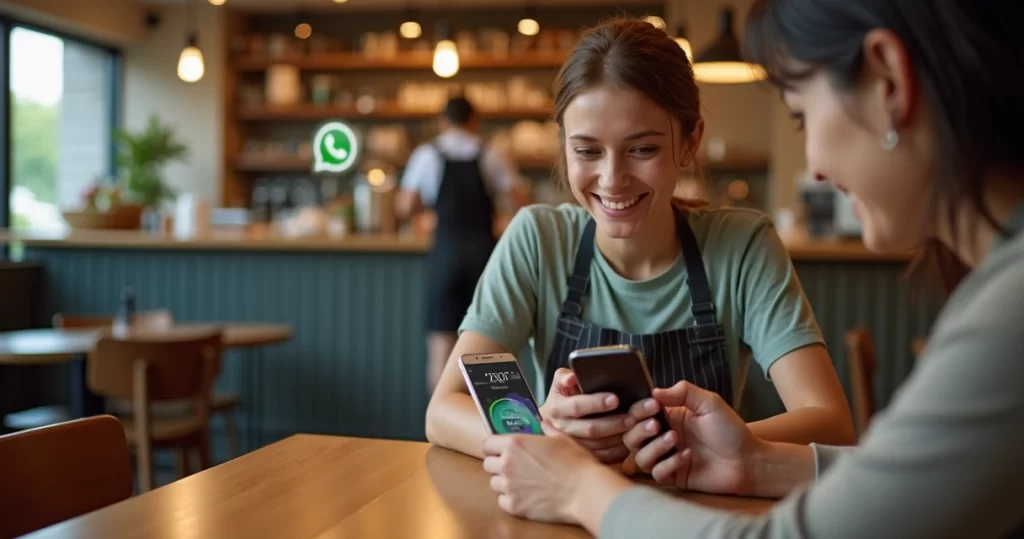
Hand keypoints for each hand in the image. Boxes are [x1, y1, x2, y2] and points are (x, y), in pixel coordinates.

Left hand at [482, 422, 601, 522]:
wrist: (585, 491)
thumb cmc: (576, 462)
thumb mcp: (562, 438)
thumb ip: (547, 429)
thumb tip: (543, 424)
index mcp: (515, 444)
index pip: (487, 443)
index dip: (493, 446)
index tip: (499, 448)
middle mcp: (507, 464)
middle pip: (488, 464)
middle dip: (497, 464)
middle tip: (512, 465)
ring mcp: (509, 487)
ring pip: (494, 483)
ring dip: (503, 482)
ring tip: (520, 482)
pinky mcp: (514, 506)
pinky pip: (502, 500)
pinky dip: (510, 498)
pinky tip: (524, 496)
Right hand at [538, 368, 634, 462]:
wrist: (552, 420)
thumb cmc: (563, 396)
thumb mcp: (559, 383)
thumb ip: (565, 377)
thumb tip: (573, 378)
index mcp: (557, 408)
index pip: (577, 406)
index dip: (596, 403)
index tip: (615, 399)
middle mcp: (563, 429)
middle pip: (590, 429)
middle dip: (614, 423)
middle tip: (633, 417)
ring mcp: (573, 445)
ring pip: (599, 445)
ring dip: (620, 437)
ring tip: (638, 427)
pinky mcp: (583, 456)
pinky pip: (603, 456)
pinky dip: (618, 450)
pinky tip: (632, 441)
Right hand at [622, 381, 759, 494]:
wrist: (748, 461)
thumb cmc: (730, 430)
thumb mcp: (709, 402)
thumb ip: (683, 392)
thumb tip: (654, 390)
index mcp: (668, 417)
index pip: (639, 413)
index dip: (639, 409)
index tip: (651, 405)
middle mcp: (663, 437)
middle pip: (631, 436)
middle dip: (640, 430)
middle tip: (656, 425)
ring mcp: (667, 458)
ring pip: (639, 457)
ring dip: (653, 447)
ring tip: (674, 440)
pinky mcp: (673, 477)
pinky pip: (656, 474)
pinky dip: (668, 464)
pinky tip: (687, 456)